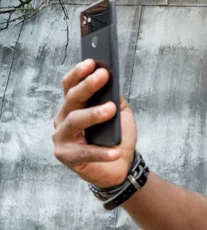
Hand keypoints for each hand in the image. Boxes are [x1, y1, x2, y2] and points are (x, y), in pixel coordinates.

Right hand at [52, 59, 137, 187]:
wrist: (121, 167)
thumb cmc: (116, 137)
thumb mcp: (120, 113)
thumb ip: (114, 98)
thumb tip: (112, 82)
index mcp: (74, 106)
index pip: (71, 85)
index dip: (79, 73)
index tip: (92, 62)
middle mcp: (63, 118)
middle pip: (72, 99)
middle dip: (88, 85)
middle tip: (103, 75)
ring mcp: (62, 138)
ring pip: (75, 121)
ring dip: (93, 114)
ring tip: (111, 110)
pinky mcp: (66, 157)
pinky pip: (85, 153)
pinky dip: (102, 152)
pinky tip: (116, 151)